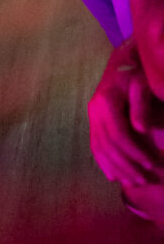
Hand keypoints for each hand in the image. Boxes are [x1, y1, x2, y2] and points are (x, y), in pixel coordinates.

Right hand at [88, 45, 154, 186]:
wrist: (124, 62)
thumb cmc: (137, 72)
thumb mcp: (143, 83)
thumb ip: (141, 105)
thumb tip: (141, 129)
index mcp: (106, 101)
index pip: (119, 134)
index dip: (134, 153)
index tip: (152, 164)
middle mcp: (94, 109)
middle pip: (108, 145)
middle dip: (126, 165)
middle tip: (145, 179)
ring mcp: (91, 114)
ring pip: (100, 147)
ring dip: (116, 167)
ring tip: (133, 181)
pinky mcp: (93, 118)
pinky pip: (94, 143)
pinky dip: (103, 161)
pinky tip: (112, 175)